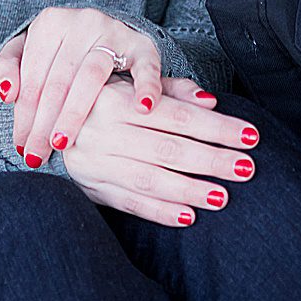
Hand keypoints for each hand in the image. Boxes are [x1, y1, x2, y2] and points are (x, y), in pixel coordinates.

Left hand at [0, 7, 174, 167]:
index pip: (33, 76)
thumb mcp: (24, 53)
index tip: (21, 147)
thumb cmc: (56, 52)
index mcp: (50, 23)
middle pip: (59, 79)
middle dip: (44, 122)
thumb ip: (5, 68)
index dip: (24, 115)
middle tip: (37, 156)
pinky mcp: (142, 44)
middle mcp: (82, 21)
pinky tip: (142, 108)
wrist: (102, 32)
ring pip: (91, 75)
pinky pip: (146, 66)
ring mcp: (114, 31)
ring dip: (75, 113)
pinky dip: (146, 86)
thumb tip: (6, 92)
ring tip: (63, 143)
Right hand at [60, 77, 260, 226]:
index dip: (215, 126)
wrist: (50, 122)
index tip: (249, 135)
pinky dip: (160, 211)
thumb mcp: (133, 84)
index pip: (177, 115)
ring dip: (190, 190)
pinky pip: (129, 203)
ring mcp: (95, 162)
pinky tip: (188, 216)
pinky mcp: (91, 188)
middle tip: (246, 168)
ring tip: (223, 196)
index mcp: (117, 98)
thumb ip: (174, 91)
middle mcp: (104, 130)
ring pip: (149, 178)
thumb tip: (211, 101)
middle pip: (167, 148)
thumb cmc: (106, 100)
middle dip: (211, 159)